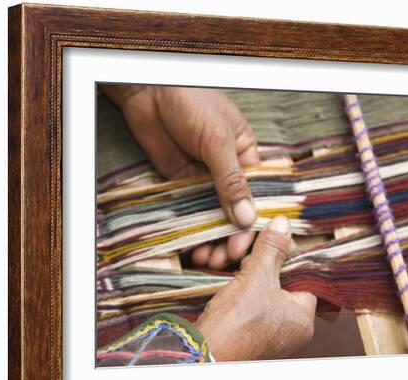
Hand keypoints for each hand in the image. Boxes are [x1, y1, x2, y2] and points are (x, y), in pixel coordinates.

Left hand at [103, 85, 258, 268]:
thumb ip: (231, 180)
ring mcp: (203, 180)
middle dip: (231, 237)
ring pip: (212, 217)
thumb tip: (247, 218)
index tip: (247, 247)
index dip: (254, 224)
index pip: (257, 197)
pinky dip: (192, 232)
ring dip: (212, 239)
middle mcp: (227, 172)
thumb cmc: (193, 102)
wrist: (149, 92)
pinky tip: (193, 248)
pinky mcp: (180, 184)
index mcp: (246, 157)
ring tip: (208, 259)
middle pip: (234, 212)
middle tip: (224, 259)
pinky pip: (190, 213)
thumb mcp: (218, 140)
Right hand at [195, 216, 317, 361]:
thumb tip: (283, 223)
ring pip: (261, 290)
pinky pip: (247, 303)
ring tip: (227, 264)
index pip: (302, 274)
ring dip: (244, 273)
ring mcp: (268, 333)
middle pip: (280, 281)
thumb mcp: (256, 278)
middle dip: (258, 262)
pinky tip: (223, 278)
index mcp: (302, 318)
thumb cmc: (236, 324)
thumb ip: (271, 249)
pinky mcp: (247, 333)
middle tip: (240, 252)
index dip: (284, 253)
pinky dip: (236, 288)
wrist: (202, 356)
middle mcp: (290, 328)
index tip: (267, 240)